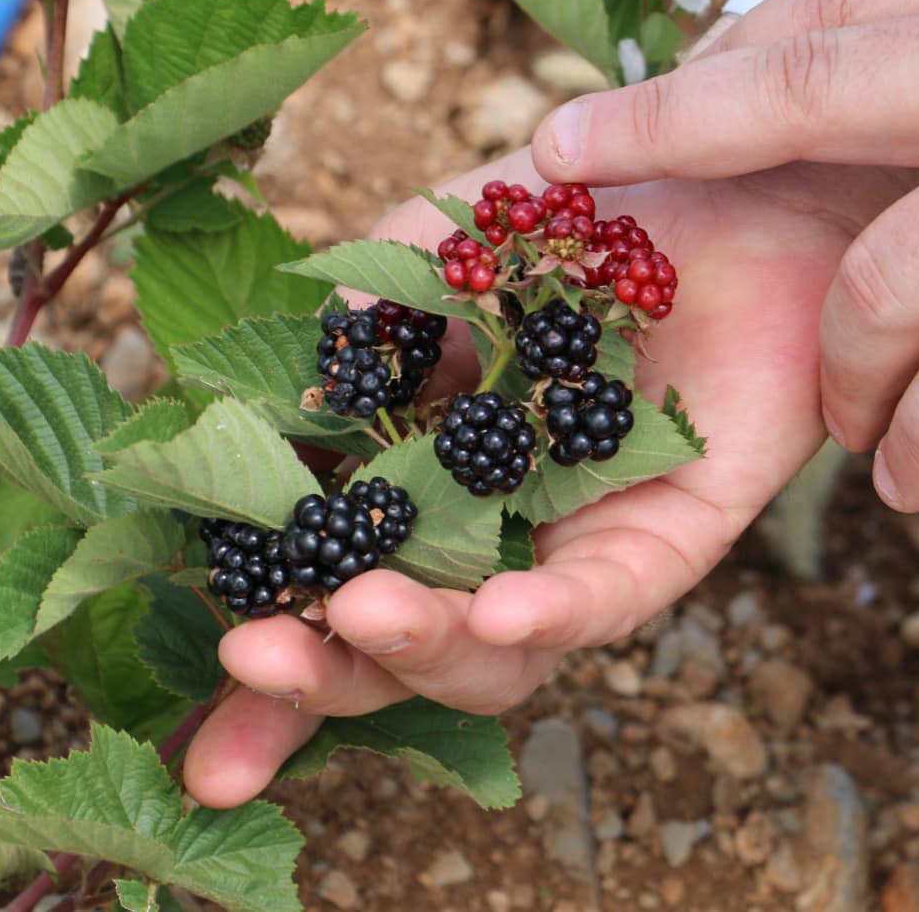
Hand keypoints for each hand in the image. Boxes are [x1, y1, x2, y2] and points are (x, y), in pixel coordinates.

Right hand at [183, 152, 913, 806]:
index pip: (329, 597)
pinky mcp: (674, 537)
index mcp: (422, 490)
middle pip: (403, 651)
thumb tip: (261, 407)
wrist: (724, 176)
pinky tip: (505, 607)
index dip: (270, 674)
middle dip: (322, 675)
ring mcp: (579, 549)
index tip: (194, 742)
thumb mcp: (434, 256)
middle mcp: (496, 540)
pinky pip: (615, 596)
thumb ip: (358, 326)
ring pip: (502, 650)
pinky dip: (558, 607)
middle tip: (250, 656)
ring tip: (363, 611)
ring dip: (425, 643)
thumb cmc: (577, 224)